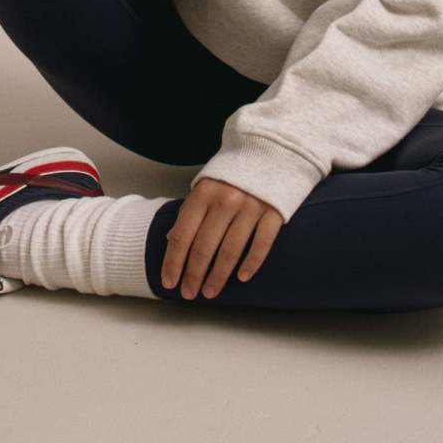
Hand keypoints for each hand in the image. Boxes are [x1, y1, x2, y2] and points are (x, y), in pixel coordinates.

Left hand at [160, 178, 283, 299]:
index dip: (173, 262)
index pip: (182, 235)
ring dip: (218, 276)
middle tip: (189, 294)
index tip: (169, 282)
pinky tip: (242, 278)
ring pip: (230, 250)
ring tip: (210, 292)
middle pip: (204, 247)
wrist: (271, 148)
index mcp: (203, 193)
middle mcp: (225, 200)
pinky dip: (251, 263)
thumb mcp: (206, 185)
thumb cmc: (233, 173)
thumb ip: (189, 211)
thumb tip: (170, 240)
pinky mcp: (274, 211)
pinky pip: (261, 244)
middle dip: (194, 275)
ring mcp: (251, 206)